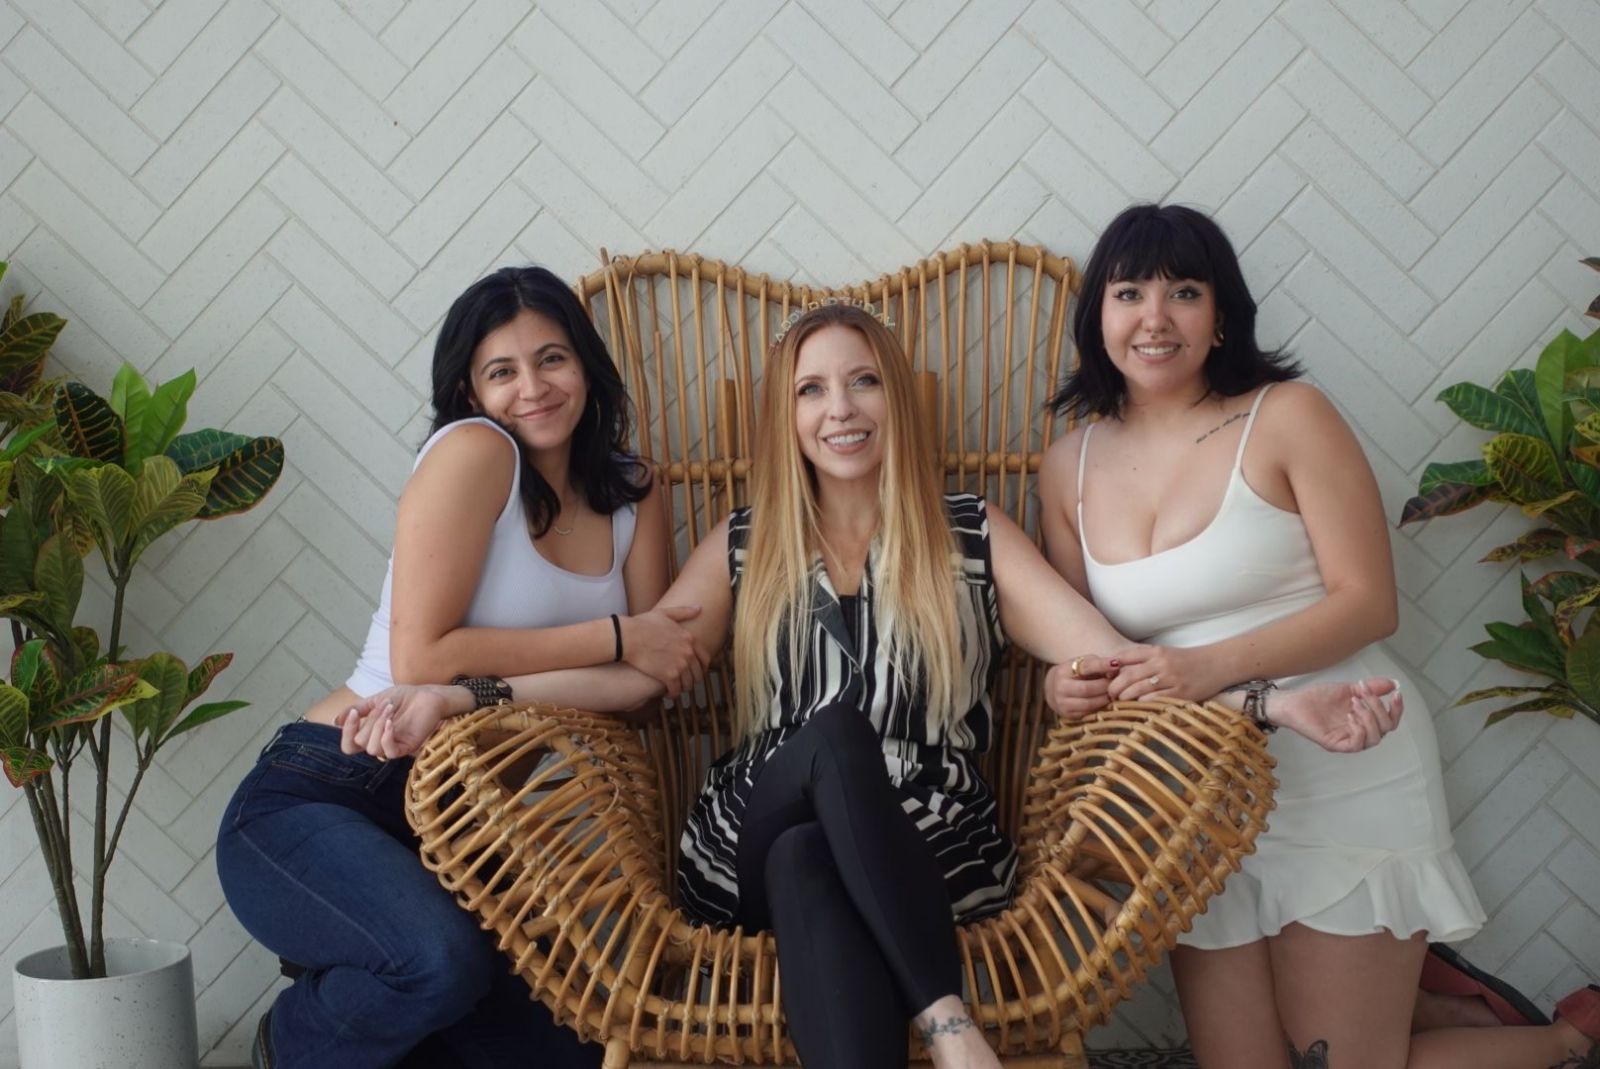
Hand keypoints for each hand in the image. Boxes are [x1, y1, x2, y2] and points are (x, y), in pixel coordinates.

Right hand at [336, 683, 472, 758]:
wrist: (427, 694)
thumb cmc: (404, 698)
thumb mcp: (375, 701)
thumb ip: (357, 710)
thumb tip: (335, 721)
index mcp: (370, 734)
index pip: (349, 745)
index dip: (346, 732)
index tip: (354, 713)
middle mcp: (379, 743)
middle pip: (360, 744)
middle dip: (369, 721)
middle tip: (384, 705)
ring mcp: (393, 746)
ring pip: (373, 750)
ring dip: (378, 726)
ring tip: (390, 709)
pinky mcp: (407, 747)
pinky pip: (390, 752)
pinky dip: (386, 737)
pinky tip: (391, 723)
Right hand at [621, 605, 709, 697]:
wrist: (628, 637)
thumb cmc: (642, 624)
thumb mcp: (665, 613)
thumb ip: (683, 612)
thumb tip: (699, 608)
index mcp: (689, 639)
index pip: (705, 658)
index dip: (702, 668)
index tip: (696, 672)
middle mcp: (688, 653)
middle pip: (698, 674)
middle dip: (693, 680)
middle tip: (686, 683)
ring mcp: (679, 665)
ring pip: (688, 684)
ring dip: (683, 688)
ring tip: (677, 688)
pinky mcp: (668, 676)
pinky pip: (676, 690)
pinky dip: (673, 694)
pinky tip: (668, 693)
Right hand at [1045, 654, 1114, 719]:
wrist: (1055, 689)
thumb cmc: (1076, 674)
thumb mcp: (1084, 664)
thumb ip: (1099, 664)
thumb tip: (1117, 666)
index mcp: (1064, 670)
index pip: (1085, 667)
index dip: (1102, 665)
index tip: (1116, 664)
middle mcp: (1060, 687)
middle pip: (1087, 688)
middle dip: (1105, 686)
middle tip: (1118, 684)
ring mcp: (1062, 703)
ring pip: (1089, 704)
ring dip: (1105, 699)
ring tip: (1114, 694)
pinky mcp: (1068, 715)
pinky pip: (1088, 713)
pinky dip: (1100, 708)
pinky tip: (1106, 703)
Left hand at [1106, 644, 1219, 701]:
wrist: (1217, 664)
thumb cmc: (1187, 660)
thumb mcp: (1164, 653)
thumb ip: (1144, 659)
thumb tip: (1117, 669)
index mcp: (1156, 651)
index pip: (1125, 657)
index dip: (1110, 667)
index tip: (1103, 676)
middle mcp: (1162, 664)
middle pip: (1128, 676)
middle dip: (1114, 687)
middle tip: (1108, 694)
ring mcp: (1171, 679)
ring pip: (1138, 689)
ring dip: (1125, 698)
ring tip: (1119, 702)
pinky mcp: (1181, 694)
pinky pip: (1155, 700)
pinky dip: (1142, 704)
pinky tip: (1137, 706)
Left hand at [1267, 678, 1402, 752]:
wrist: (1295, 701)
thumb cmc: (1319, 698)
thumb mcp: (1349, 689)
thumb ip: (1371, 688)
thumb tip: (1392, 684)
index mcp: (1365, 720)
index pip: (1390, 721)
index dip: (1397, 709)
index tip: (1396, 694)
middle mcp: (1360, 732)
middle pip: (1386, 729)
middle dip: (1379, 709)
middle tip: (1363, 695)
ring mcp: (1348, 739)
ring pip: (1374, 739)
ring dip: (1369, 718)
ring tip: (1354, 703)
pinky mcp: (1336, 744)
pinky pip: (1356, 745)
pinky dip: (1359, 730)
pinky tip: (1350, 716)